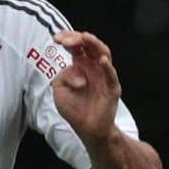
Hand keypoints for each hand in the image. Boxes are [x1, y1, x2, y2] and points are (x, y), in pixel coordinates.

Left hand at [50, 30, 121, 147]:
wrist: (87, 130)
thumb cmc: (75, 109)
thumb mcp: (59, 90)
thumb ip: (62, 76)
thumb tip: (76, 70)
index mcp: (81, 66)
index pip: (76, 46)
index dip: (67, 39)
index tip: (56, 38)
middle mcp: (93, 67)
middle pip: (89, 46)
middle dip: (77, 39)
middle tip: (66, 39)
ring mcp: (104, 76)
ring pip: (104, 54)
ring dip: (94, 44)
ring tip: (85, 38)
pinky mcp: (112, 88)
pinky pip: (111, 75)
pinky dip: (107, 67)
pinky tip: (101, 60)